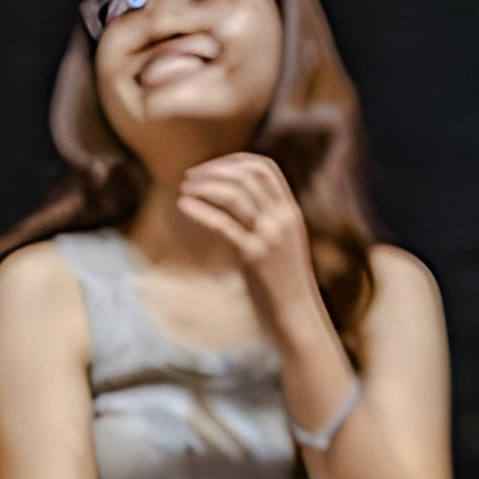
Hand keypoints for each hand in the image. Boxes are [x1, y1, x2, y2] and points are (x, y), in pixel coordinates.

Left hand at [173, 153, 323, 317]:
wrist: (296, 317)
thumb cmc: (282, 284)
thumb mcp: (281, 245)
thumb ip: (266, 223)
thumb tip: (238, 209)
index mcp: (289, 213)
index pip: (265, 168)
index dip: (235, 161)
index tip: (210, 167)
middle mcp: (282, 219)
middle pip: (248, 175)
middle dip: (215, 169)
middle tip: (189, 176)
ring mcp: (270, 236)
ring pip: (235, 194)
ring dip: (205, 185)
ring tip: (184, 188)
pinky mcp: (254, 256)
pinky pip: (223, 224)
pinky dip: (201, 210)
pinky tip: (182, 205)